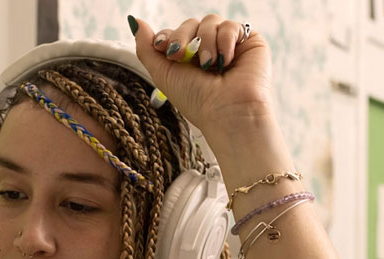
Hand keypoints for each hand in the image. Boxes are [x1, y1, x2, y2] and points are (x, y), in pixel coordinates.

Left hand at [129, 14, 274, 139]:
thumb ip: (147, 48)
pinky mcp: (248, 41)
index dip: (168, 36)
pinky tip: (226, 61)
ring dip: (205, 42)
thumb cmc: (196, 100)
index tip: (162, 47)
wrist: (228, 112)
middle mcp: (208, 50)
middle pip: (190, 24)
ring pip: (210, 21)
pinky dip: (224, 41)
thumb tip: (135, 20)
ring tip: (208, 65)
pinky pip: (231, 25)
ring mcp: (228, 44)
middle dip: (182, 37)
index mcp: (188, 59)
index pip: (175, 33)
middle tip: (181, 55)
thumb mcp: (163, 75)